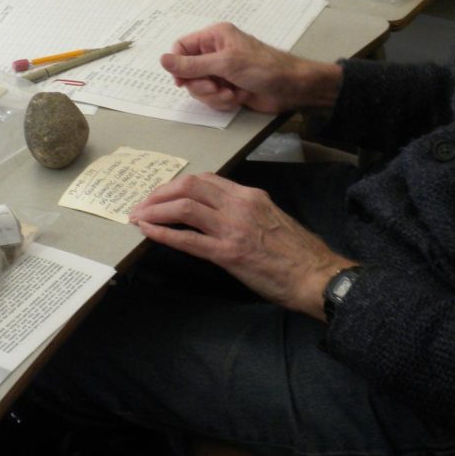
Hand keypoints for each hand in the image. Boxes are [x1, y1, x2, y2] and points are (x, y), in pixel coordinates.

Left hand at [129, 173, 355, 319]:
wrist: (316, 275)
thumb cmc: (298, 253)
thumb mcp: (271, 218)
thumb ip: (245, 211)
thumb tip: (218, 214)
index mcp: (250, 195)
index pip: (206, 180)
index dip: (177, 185)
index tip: (162, 195)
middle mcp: (239, 205)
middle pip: (189, 186)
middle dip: (159, 193)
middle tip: (142, 205)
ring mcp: (233, 228)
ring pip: (184, 207)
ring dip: (155, 211)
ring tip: (138, 217)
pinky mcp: (228, 253)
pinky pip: (188, 239)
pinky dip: (164, 233)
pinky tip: (149, 233)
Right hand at [160, 22, 341, 113]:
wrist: (292, 88)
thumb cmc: (262, 68)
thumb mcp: (225, 63)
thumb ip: (192, 64)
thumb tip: (162, 60)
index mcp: (213, 37)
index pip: (181, 48)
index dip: (178, 65)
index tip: (182, 81)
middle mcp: (214, 52)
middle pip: (187, 72)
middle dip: (200, 85)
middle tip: (216, 87)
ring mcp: (221, 72)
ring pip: (198, 88)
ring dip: (212, 95)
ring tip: (231, 94)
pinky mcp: (227, 88)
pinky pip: (211, 98)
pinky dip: (221, 101)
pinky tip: (237, 98)